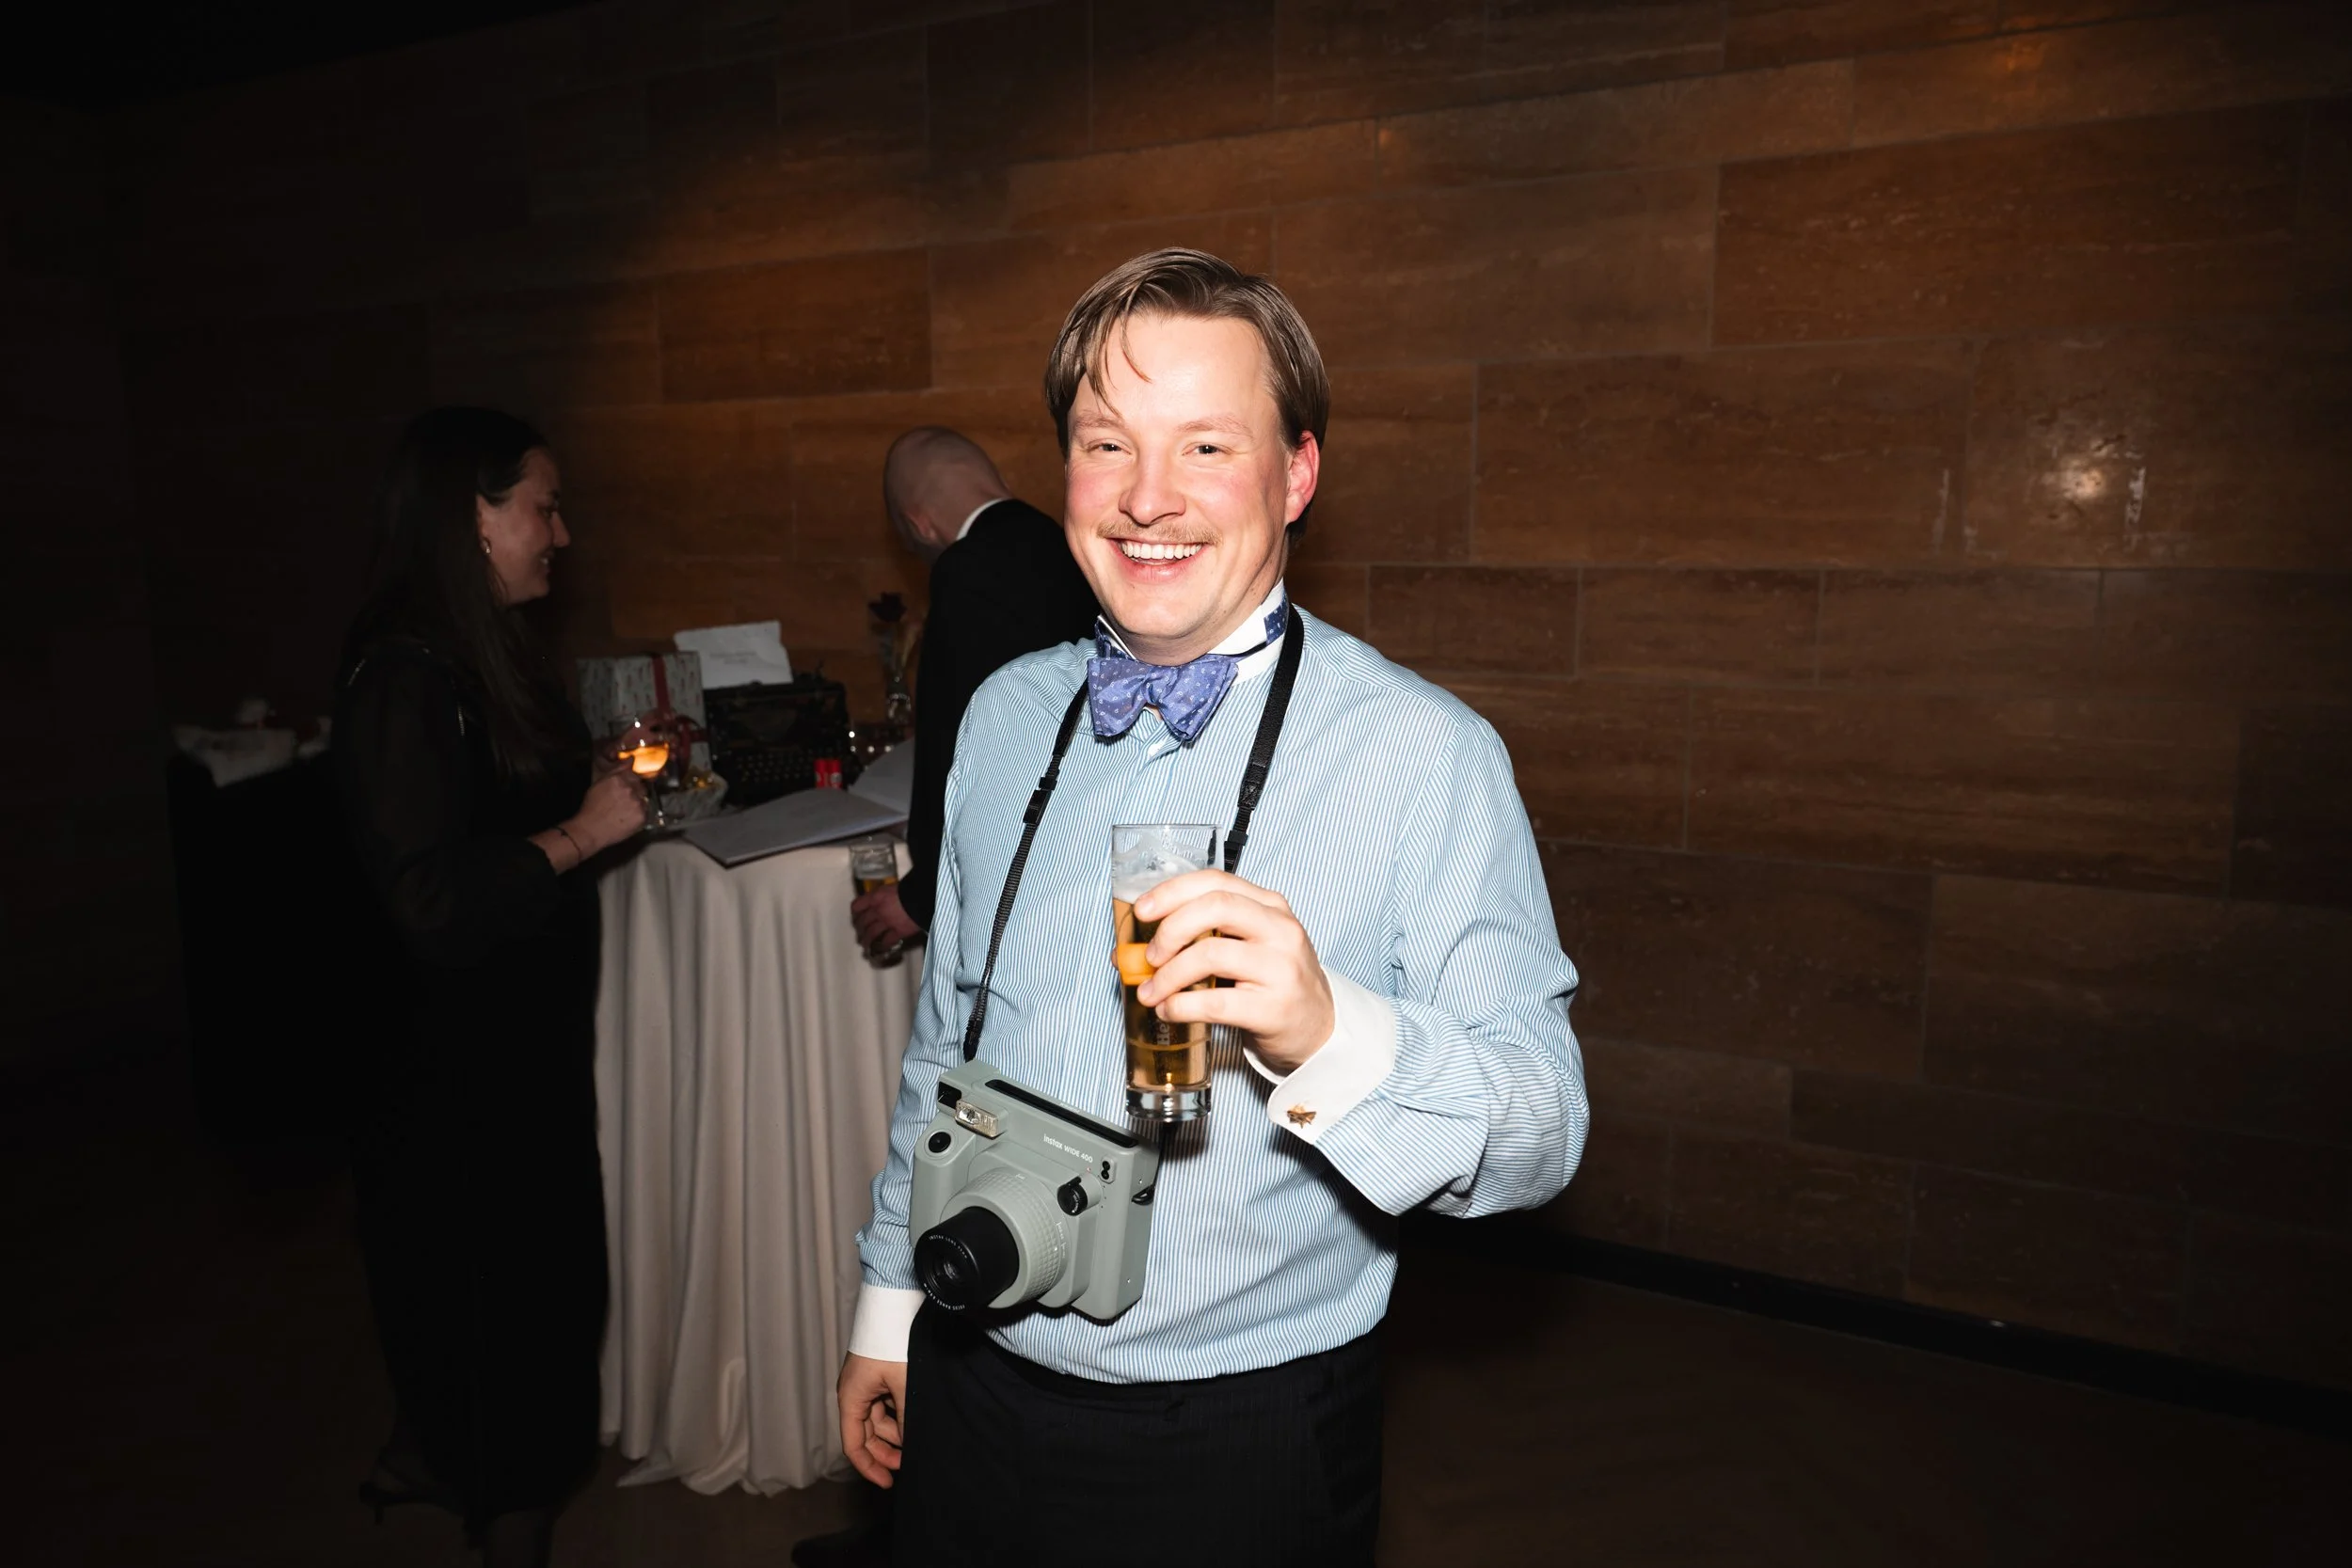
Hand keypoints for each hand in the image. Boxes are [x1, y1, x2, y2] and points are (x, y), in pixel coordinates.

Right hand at [568, 771, 646, 856]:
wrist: (590, 830)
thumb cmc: (592, 807)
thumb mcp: (599, 783)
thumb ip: (616, 770)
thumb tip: (630, 760)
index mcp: (619, 779)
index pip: (634, 774)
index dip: (630, 781)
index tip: (626, 787)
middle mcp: (630, 789)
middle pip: (641, 786)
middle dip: (635, 791)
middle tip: (624, 801)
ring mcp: (638, 803)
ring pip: (644, 798)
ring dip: (638, 802)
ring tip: (625, 810)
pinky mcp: (642, 817)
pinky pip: (646, 812)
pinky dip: (639, 814)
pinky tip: (628, 818)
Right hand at [837, 1353, 906, 1486]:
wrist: (895, 1303)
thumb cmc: (893, 1341)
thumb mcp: (904, 1384)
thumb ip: (906, 1418)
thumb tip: (911, 1445)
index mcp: (851, 1398)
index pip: (853, 1445)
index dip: (869, 1467)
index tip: (888, 1482)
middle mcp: (854, 1393)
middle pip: (865, 1435)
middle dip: (885, 1451)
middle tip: (908, 1464)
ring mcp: (866, 1384)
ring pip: (878, 1420)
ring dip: (895, 1433)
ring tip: (917, 1439)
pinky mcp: (878, 1375)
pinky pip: (885, 1404)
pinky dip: (898, 1416)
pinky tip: (914, 1420)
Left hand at [852, 882, 921, 954]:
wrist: (924, 896)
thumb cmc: (910, 888)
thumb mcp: (893, 887)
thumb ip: (886, 895)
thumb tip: (885, 898)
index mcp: (876, 897)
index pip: (857, 906)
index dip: (855, 912)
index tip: (857, 916)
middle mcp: (878, 911)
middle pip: (863, 922)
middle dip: (859, 929)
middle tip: (860, 932)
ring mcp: (887, 922)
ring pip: (871, 934)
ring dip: (867, 941)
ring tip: (865, 945)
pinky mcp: (898, 932)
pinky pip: (887, 941)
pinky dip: (883, 946)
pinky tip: (882, 948)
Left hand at [1132, 869, 1334, 1075]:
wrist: (1317, 1027)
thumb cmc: (1272, 981)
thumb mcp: (1250, 944)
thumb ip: (1205, 934)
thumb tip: (1135, 946)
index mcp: (1270, 906)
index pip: (1216, 881)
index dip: (1172, 891)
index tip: (1141, 910)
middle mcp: (1280, 930)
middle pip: (1215, 907)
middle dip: (1170, 929)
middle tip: (1149, 956)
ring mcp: (1280, 968)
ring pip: (1210, 954)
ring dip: (1168, 975)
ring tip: (1150, 992)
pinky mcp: (1273, 1008)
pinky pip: (1215, 1002)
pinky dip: (1181, 1006)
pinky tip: (1169, 1011)